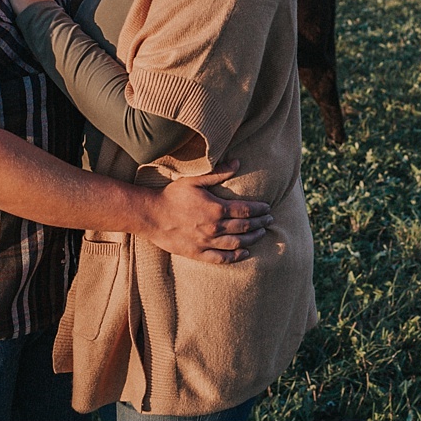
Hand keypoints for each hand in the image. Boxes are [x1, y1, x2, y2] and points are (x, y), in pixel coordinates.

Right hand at [136, 160, 273, 262]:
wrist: (150, 215)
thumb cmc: (172, 195)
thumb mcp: (195, 180)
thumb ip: (218, 173)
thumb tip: (238, 162)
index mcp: (216, 208)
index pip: (246, 210)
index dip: (260, 210)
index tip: (268, 208)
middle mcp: (214, 227)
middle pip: (245, 227)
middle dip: (260, 223)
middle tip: (270, 221)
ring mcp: (206, 242)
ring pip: (237, 243)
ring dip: (252, 239)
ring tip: (262, 235)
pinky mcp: (198, 254)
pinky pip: (221, 258)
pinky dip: (236, 256)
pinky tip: (244, 253)